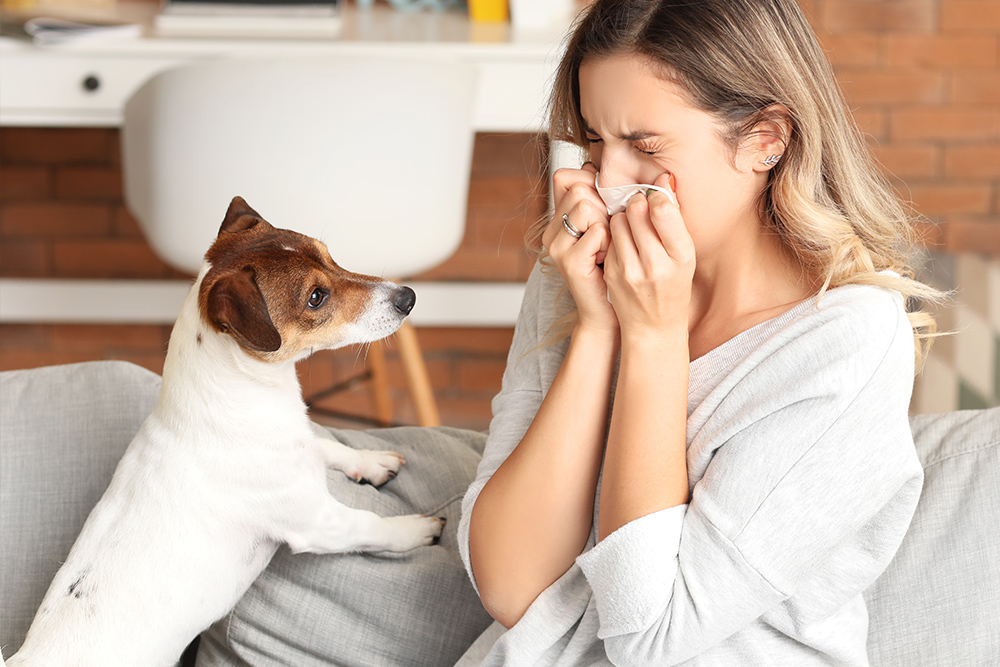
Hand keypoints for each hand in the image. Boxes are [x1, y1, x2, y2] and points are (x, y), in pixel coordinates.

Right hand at [542, 163, 617, 333]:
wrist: (609, 311)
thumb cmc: (614, 266)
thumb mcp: (608, 225)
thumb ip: (603, 197)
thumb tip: (599, 163)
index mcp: (559, 219)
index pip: (565, 176)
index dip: (589, 183)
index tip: (604, 206)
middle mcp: (551, 230)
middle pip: (579, 188)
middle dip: (603, 205)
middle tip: (608, 233)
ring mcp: (557, 246)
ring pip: (585, 205)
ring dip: (607, 223)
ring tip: (608, 245)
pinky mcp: (569, 262)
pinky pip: (596, 230)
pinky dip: (609, 241)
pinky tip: (607, 257)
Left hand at [604, 172, 694, 339]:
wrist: (653, 327)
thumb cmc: (673, 286)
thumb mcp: (685, 256)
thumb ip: (674, 219)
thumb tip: (664, 179)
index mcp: (681, 258)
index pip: (662, 210)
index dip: (657, 196)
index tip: (657, 197)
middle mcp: (655, 265)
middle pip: (636, 210)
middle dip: (638, 203)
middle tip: (642, 208)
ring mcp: (629, 271)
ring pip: (618, 220)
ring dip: (625, 217)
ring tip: (634, 227)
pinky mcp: (611, 273)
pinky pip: (609, 237)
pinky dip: (615, 234)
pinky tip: (624, 244)